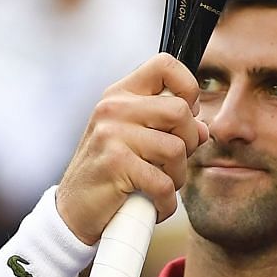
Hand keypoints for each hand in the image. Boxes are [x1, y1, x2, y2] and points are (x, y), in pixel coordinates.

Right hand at [55, 55, 209, 241]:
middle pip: (180, 111)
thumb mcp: (136, 141)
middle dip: (188, 143)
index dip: (188, 87)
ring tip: (158, 185)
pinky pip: (163, 183)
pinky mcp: (115, 165)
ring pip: (177, 150)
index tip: (184, 117)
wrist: (73, 211)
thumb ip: (169, 127)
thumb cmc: (109, 173)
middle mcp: (113, 108)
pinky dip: (165, 202)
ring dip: (176, 177)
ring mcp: (111, 135)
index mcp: (120, 95)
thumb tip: (203, 128)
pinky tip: (153, 204)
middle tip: (171, 162)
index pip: (166, 65)